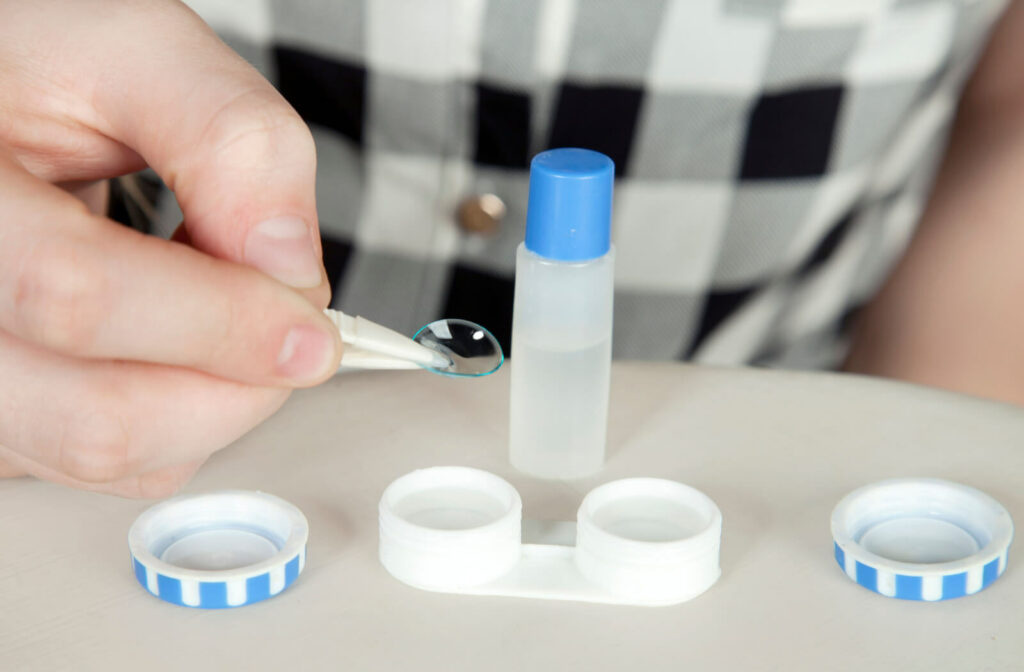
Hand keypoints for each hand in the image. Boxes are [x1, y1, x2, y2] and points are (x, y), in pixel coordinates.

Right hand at [0, 0, 341, 495]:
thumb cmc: (43, 66)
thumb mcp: (138, 53)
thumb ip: (229, 137)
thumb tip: (286, 262)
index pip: (76, 295)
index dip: (220, 322)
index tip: (312, 325)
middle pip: (97, 418)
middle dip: (239, 381)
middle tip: (288, 318)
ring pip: (110, 457)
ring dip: (217, 399)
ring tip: (221, 307)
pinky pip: (108, 463)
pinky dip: (182, 415)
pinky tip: (180, 340)